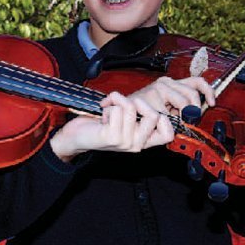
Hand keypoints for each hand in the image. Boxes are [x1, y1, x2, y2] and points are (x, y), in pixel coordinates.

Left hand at [49, 92, 173, 161]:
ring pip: (131, 107)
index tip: (144, 109)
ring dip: (117, 101)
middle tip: (122, 104)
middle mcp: (136, 144)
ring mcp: (125, 142)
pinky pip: (117, 109)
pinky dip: (107, 105)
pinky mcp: (112, 137)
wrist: (76, 137)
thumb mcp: (124, 122)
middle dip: (137, 101)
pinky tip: (102, 117)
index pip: (168, 134)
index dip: (163, 117)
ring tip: (108, 110)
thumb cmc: (99, 126)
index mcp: (142, 141)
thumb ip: (138, 115)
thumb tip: (148, 99)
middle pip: (154, 115)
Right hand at [127, 76, 215, 116]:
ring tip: (171, 123)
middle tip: (188, 121)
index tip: (212, 103)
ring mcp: (156, 89)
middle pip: (192, 93)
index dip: (208, 91)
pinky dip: (165, 123)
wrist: (119, 115)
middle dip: (194, 110)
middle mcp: (165, 83)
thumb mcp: (167, 110)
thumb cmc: (142, 114)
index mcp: (172, 84)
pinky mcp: (149, 97)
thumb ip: (183, 109)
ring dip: (180, 118)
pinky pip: (167, 114)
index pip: (197, 81)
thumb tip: (201, 112)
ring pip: (183, 103)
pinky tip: (158, 123)